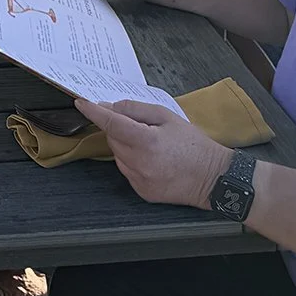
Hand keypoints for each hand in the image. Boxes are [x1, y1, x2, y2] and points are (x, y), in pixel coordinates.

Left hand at [74, 98, 231, 210]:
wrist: (214, 178)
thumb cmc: (194, 145)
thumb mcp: (167, 117)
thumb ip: (136, 109)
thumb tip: (111, 107)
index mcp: (146, 142)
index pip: (111, 124)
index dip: (94, 112)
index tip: (81, 103)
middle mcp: (139, 164)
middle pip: (113, 138)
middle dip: (119, 128)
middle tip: (141, 126)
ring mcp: (140, 181)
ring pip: (118, 155)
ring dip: (125, 146)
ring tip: (152, 145)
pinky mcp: (142, 192)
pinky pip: (127, 170)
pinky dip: (132, 161)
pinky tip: (152, 160)